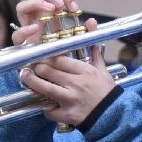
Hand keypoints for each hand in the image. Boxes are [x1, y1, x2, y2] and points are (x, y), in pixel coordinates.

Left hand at [12, 0, 116, 126]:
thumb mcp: (102, 70)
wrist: (114, 115)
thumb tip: (91, 25)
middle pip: (48, 71)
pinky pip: (50, 110)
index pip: (59, 60)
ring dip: (32, 82)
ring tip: (26, 76)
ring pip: (45, 88)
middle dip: (37, 67)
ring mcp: (71, 100)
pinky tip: (45, 104)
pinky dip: (46, 108)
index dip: (46, 56)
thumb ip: (93, 50)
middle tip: (31, 65)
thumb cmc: (107, 91)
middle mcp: (77, 84)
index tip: (39, 55)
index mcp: (86, 71)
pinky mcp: (67, 115)